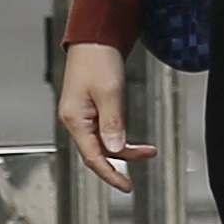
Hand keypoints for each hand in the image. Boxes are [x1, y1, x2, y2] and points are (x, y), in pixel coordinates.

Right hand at [59, 40, 149, 192]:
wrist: (94, 38)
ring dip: (124, 148)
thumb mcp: (109, 92)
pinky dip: (119, 137)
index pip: (92, 157)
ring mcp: (82, 115)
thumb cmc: (97, 59)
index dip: (110, 174)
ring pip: (103, 142)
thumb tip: (117, 149)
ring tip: (148, 149)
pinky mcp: (90, 109)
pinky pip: (104, 131)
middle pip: (98, 152)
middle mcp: (76, 120)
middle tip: (147, 159)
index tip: (126, 186)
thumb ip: (113, 122)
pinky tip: (133, 139)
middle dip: (123, 160)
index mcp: (75, 119)